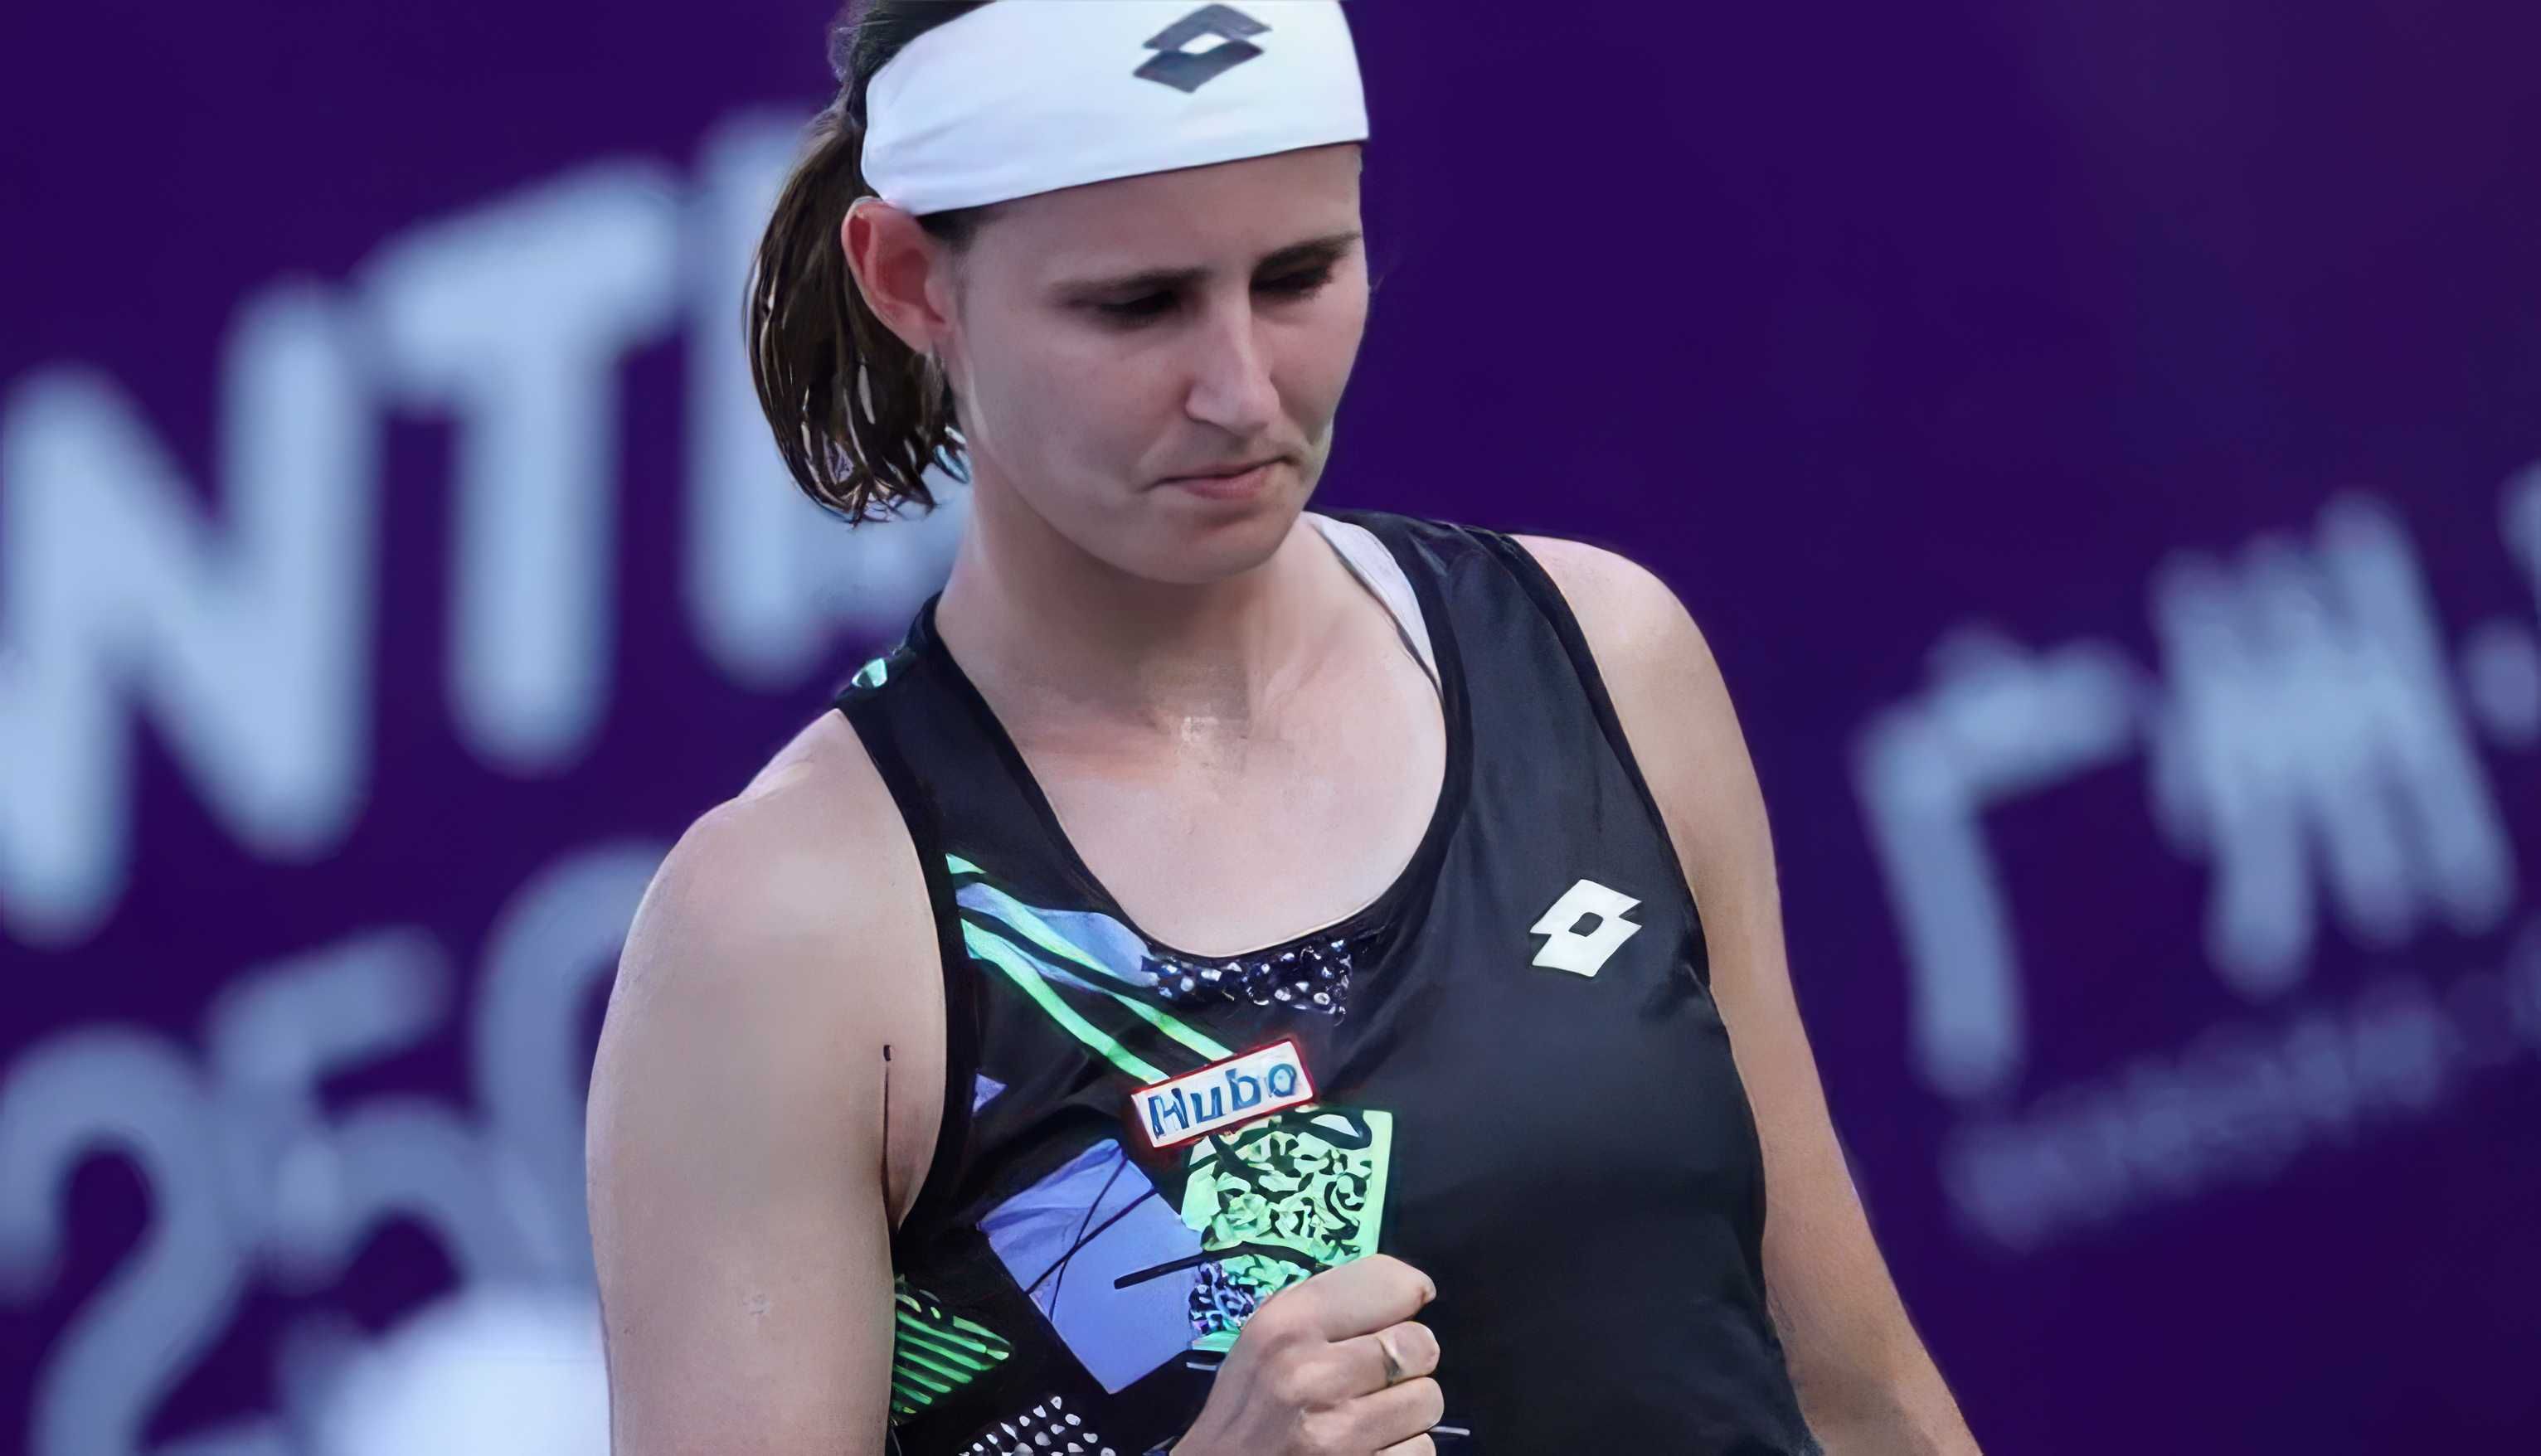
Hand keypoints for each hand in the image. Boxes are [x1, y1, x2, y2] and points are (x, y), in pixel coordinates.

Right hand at [1171, 1254, 1444, 1455]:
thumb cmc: (1246, 1408)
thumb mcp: (1263, 1339)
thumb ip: (1325, 1306)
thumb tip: (1408, 1289)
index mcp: (1287, 1326)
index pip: (1394, 1285)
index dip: (1405, 1297)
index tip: (1396, 1313)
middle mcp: (1313, 1375)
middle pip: (1421, 1344)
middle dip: (1406, 1359)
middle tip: (1374, 1374)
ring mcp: (1339, 1435)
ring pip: (1428, 1400)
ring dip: (1407, 1409)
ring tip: (1368, 1415)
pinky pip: (1421, 1450)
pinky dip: (1403, 1451)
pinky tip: (1368, 1448)